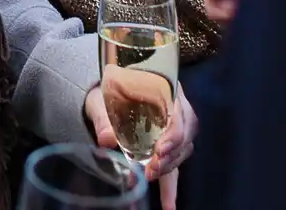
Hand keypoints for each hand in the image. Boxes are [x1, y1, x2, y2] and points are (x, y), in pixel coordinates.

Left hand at [84, 63, 192, 180]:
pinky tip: (169, 206)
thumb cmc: (107, 94)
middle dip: (170, 154)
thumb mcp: (101, 101)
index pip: (180, 110)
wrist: (105, 97)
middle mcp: (175, 107)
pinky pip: (174, 166)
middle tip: (152, 169)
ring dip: (168, 167)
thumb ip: (103, 118)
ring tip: (150, 177)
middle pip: (184, 133)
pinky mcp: (167, 146)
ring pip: (181, 150)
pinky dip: (170, 188)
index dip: (174, 132)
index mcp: (164, 88)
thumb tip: (106, 139)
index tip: (160, 150)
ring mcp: (174, 128)